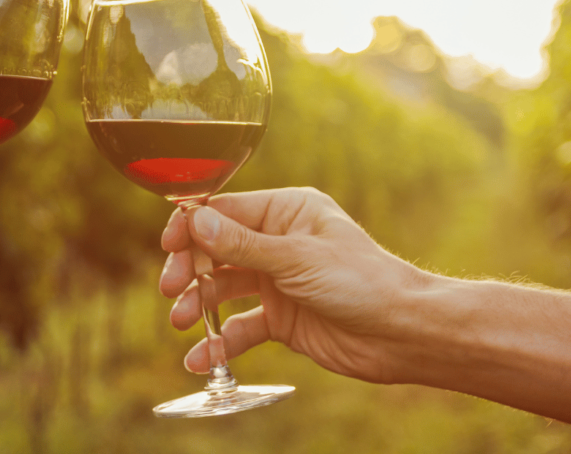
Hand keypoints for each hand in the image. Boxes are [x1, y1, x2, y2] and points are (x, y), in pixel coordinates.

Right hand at [159, 187, 433, 382]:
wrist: (401, 334)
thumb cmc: (361, 282)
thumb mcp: (297, 259)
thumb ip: (242, 245)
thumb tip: (194, 220)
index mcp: (287, 211)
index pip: (225, 211)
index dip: (192, 226)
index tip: (168, 246)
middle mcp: (278, 242)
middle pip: (216, 249)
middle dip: (190, 269)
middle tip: (171, 290)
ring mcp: (277, 280)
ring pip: (222, 288)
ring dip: (198, 304)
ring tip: (182, 323)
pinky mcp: (280, 318)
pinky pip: (240, 326)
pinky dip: (220, 341)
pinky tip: (202, 359)